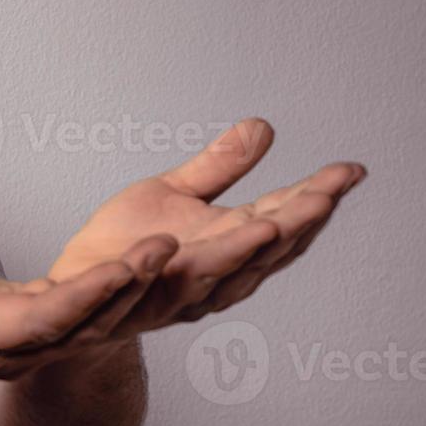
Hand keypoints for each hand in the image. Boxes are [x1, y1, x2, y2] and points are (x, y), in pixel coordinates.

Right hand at [0, 234, 180, 380]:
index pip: (41, 322)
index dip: (82, 297)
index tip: (121, 268)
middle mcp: (22, 349)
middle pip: (86, 322)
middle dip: (129, 288)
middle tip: (170, 246)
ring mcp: (44, 343)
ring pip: (104, 319)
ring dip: (142, 286)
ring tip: (169, 245)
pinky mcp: (58, 328)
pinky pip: (104, 311)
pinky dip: (136, 287)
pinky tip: (166, 257)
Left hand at [47, 117, 365, 328]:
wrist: (75, 288)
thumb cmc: (125, 243)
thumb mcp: (174, 192)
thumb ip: (219, 167)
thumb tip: (264, 126)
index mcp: (230, 241)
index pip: (284, 215)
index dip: (317, 195)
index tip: (350, 170)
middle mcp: (218, 272)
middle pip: (268, 249)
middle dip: (298, 223)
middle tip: (328, 193)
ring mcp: (182, 290)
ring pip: (222, 272)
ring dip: (247, 251)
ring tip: (274, 224)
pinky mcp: (140, 298)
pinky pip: (160, 285)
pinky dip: (175, 269)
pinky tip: (176, 242)